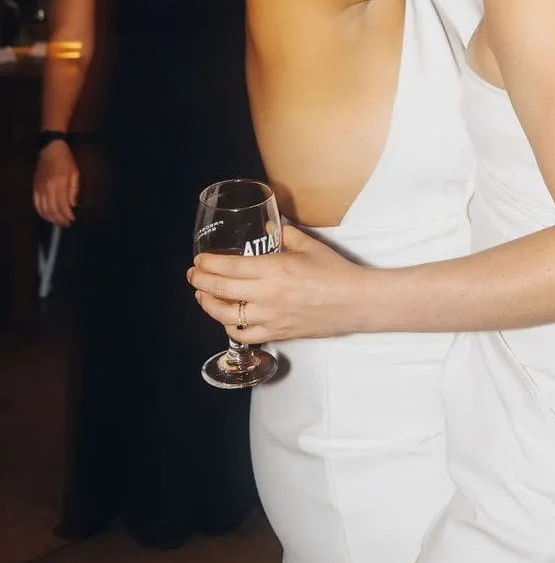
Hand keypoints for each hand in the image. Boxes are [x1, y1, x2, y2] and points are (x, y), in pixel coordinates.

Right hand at [33, 141, 78, 227]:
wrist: (51, 149)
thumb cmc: (66, 160)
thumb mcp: (75, 173)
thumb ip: (74, 190)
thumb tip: (73, 205)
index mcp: (60, 183)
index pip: (62, 205)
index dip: (67, 215)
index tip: (72, 220)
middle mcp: (48, 187)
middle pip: (52, 210)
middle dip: (59, 219)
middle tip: (65, 224)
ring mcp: (40, 188)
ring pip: (43, 209)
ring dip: (50, 218)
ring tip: (57, 222)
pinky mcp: (34, 187)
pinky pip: (36, 204)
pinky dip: (41, 212)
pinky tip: (46, 216)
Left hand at [190, 224, 361, 342]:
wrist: (353, 301)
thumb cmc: (334, 271)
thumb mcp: (308, 245)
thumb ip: (284, 234)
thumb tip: (268, 226)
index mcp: (273, 269)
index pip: (229, 268)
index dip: (208, 264)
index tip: (198, 260)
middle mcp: (266, 295)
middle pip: (221, 291)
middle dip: (200, 282)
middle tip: (193, 275)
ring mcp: (269, 318)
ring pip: (226, 316)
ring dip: (208, 305)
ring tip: (202, 296)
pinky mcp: (276, 333)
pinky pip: (243, 335)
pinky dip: (230, 327)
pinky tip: (227, 319)